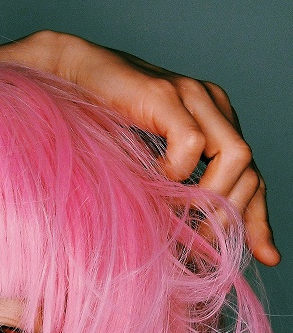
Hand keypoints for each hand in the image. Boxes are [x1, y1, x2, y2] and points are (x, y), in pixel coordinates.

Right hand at [0, 31, 278, 265]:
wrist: (65, 75)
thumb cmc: (100, 125)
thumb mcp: (146, 167)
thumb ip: (174, 192)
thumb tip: (191, 242)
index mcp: (215, 123)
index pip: (253, 176)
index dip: (259, 220)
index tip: (266, 256)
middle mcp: (213, 106)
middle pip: (250, 169)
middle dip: (229, 216)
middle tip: (196, 245)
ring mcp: (192, 96)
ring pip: (235, 156)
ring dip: (210, 196)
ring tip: (177, 215)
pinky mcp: (165, 95)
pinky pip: (191, 144)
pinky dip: (175, 171)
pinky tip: (150, 178)